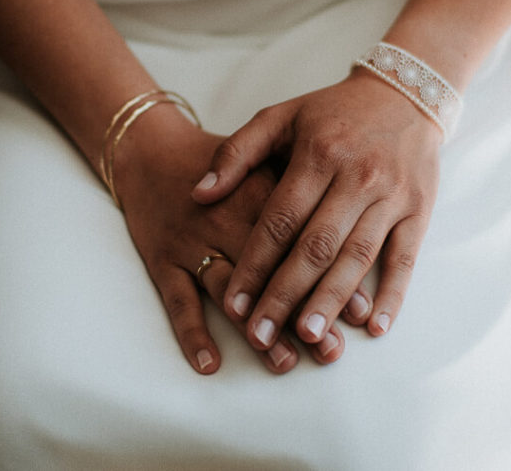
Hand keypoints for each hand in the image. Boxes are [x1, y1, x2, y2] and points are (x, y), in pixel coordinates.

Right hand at [112, 106, 349, 374]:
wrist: (150, 147)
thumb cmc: (224, 160)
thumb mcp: (266, 155)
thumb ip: (306, 189)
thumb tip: (356, 228)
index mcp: (260, 192)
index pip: (303, 240)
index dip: (332, 278)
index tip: (360, 313)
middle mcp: (228, 218)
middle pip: (271, 272)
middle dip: (302, 312)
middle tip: (330, 350)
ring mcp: (192, 241)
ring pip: (230, 290)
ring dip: (258, 327)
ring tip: (284, 361)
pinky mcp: (162, 258)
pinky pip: (177, 300)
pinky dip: (192, 333)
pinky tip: (210, 363)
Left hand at [192, 70, 440, 353]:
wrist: (405, 93)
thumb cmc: (333, 112)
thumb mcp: (281, 117)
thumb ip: (236, 154)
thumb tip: (198, 195)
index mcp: (318, 154)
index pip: (280, 219)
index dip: (255, 264)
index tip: (233, 303)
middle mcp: (356, 177)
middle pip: (316, 246)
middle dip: (285, 294)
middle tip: (261, 335)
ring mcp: (391, 196)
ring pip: (357, 257)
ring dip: (332, 300)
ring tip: (307, 336)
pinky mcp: (420, 210)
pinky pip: (406, 258)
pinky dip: (392, 294)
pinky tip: (374, 327)